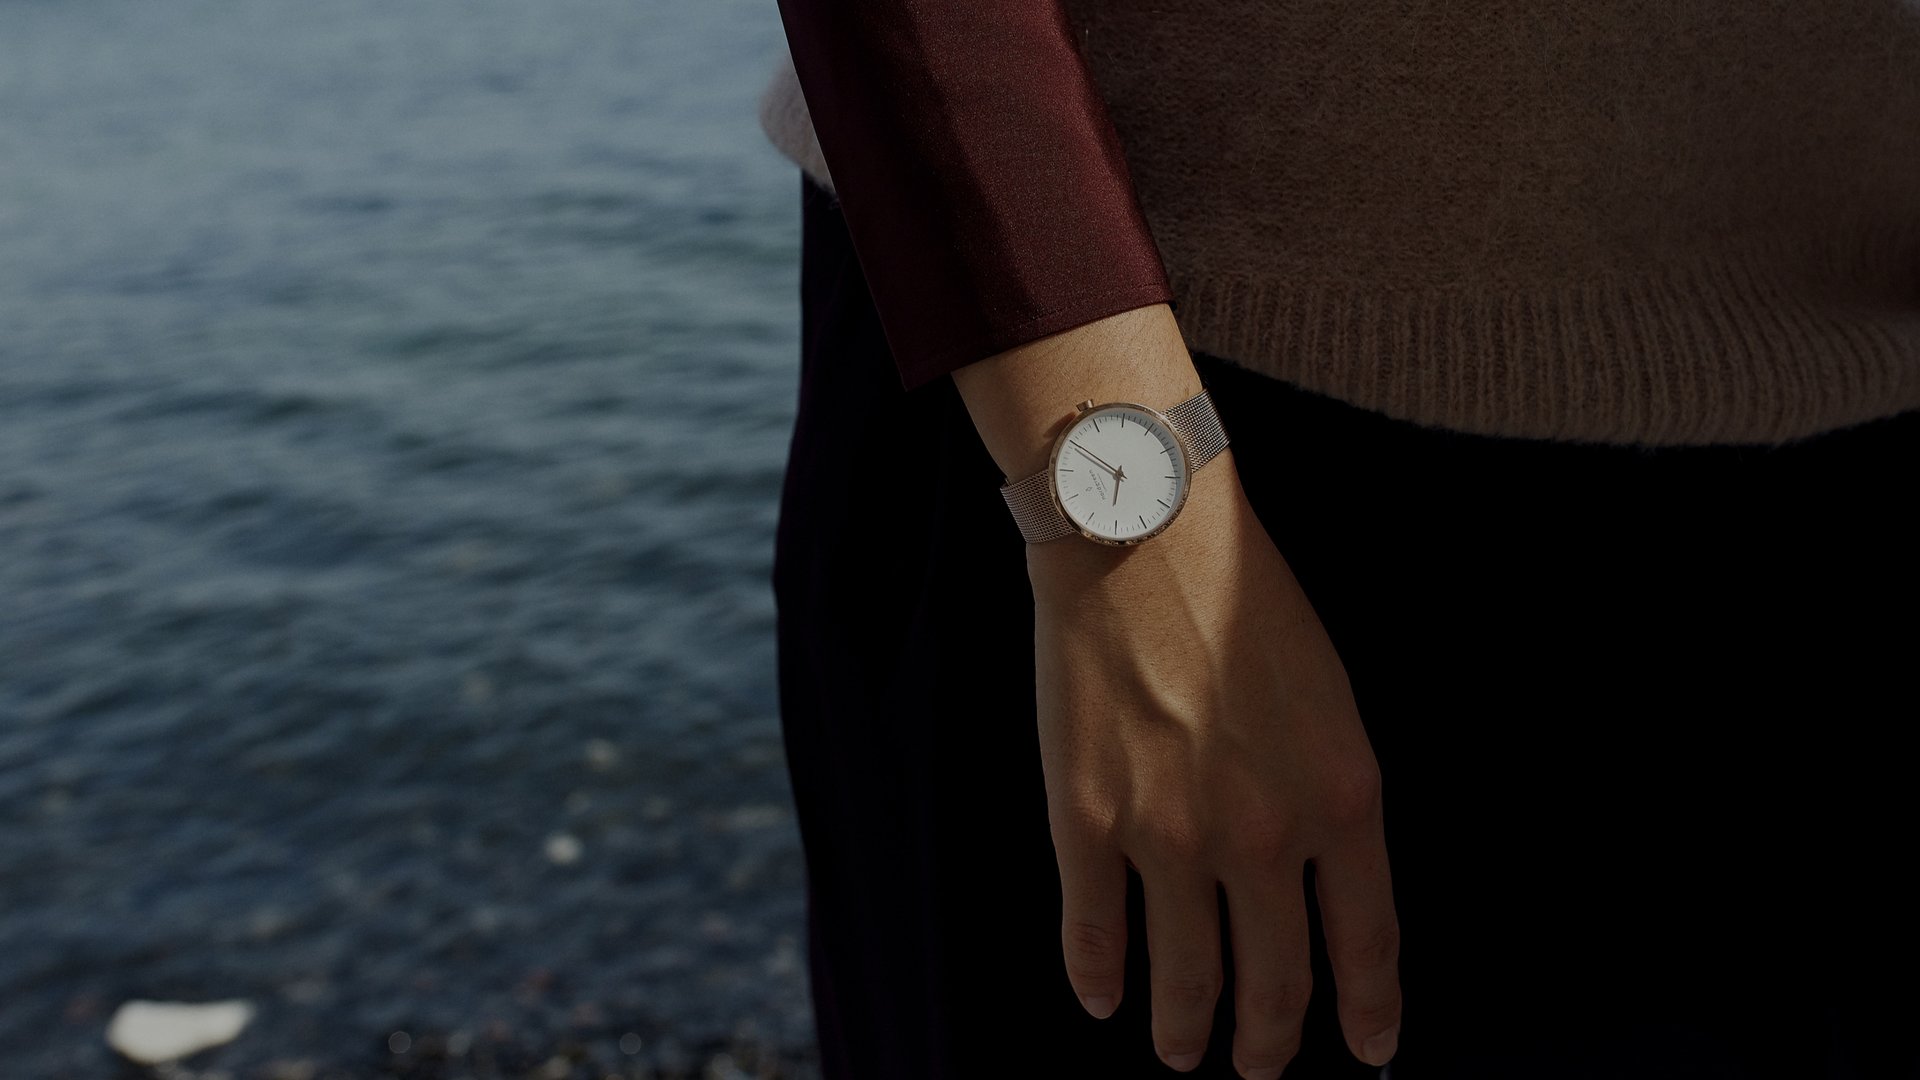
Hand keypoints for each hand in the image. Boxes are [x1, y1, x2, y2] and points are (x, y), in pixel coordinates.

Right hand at [1027, 455, 1400, 1077]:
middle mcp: (1262, 837)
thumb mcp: (1334, 700)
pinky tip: (1103, 998)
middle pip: (1274, 983)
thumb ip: (1334, 800)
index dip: (1368, 1015)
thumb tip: (1323, 884)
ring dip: (1186, 1032)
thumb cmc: (1245, 602)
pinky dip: (1098, 979)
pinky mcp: (1088, 823)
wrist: (1144, 539)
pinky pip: (1093, 933)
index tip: (1367, 1051)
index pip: (1367, 946)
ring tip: (1183, 1051)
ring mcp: (1169, 837)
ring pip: (1184, 978)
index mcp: (1342, 802)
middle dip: (1268, 1042)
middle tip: (1258, 1064)